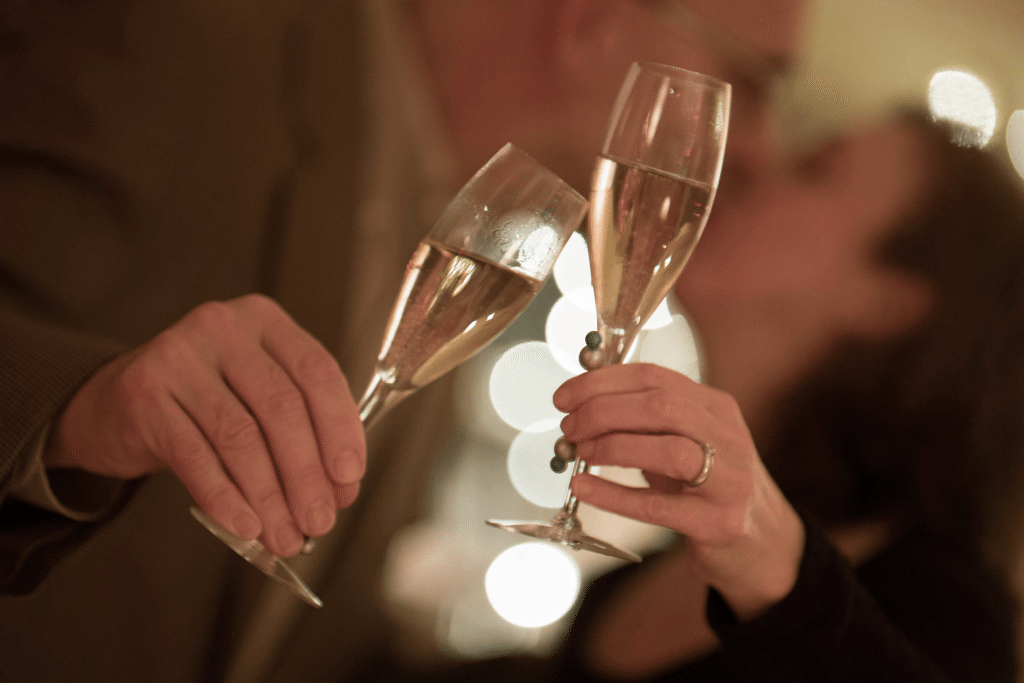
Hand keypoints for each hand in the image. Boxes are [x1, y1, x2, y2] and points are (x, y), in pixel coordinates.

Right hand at [45, 294, 366, 557]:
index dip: (340, 428)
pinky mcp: (143, 393)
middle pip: (282, 408)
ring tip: (285, 535)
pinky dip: (226, 498)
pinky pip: (195, 456)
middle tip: (319, 520)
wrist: (117, 403)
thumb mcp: (257, 394)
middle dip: (306, 474)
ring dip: (270, 496)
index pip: (317, 373)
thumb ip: (303, 429)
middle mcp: (224, 328)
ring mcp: (179, 356)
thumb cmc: (204, 400)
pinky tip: (245, 525)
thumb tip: (339, 490)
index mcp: (265, 321)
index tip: (350, 477)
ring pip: (241, 436)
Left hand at [554, 363, 804, 620]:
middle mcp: (727, 436)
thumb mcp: (688, 441)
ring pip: (667, 451)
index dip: (602, 382)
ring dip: (612, 447)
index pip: (654, 378)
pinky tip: (584, 486)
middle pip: (660, 407)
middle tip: (570, 427)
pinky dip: (614, 494)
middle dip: (603, 412)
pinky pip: (658, 506)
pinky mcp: (717, 523)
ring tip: (580, 452)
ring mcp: (728, 480)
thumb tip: (583, 408)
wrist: (763, 544)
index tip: (566, 396)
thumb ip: (647, 422)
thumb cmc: (711, 486)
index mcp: (715, 407)